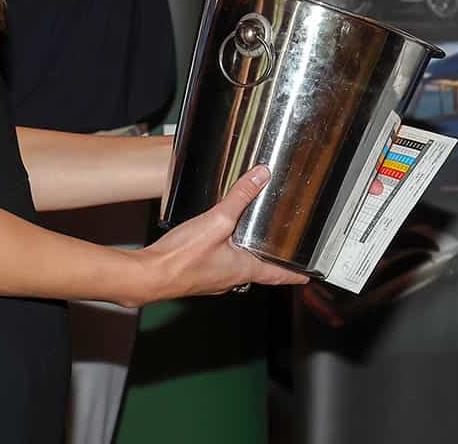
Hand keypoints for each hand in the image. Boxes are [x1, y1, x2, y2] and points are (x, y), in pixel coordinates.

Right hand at [133, 166, 306, 303]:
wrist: (148, 275)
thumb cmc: (181, 258)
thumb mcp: (216, 222)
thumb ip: (239, 198)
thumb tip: (260, 177)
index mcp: (243, 269)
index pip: (278, 274)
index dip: (295, 274)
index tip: (309, 276)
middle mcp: (231, 278)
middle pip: (260, 271)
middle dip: (273, 263)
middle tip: (285, 255)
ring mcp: (213, 279)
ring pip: (239, 268)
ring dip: (249, 258)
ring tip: (257, 245)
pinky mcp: (198, 274)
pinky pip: (220, 265)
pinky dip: (228, 255)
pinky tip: (219, 242)